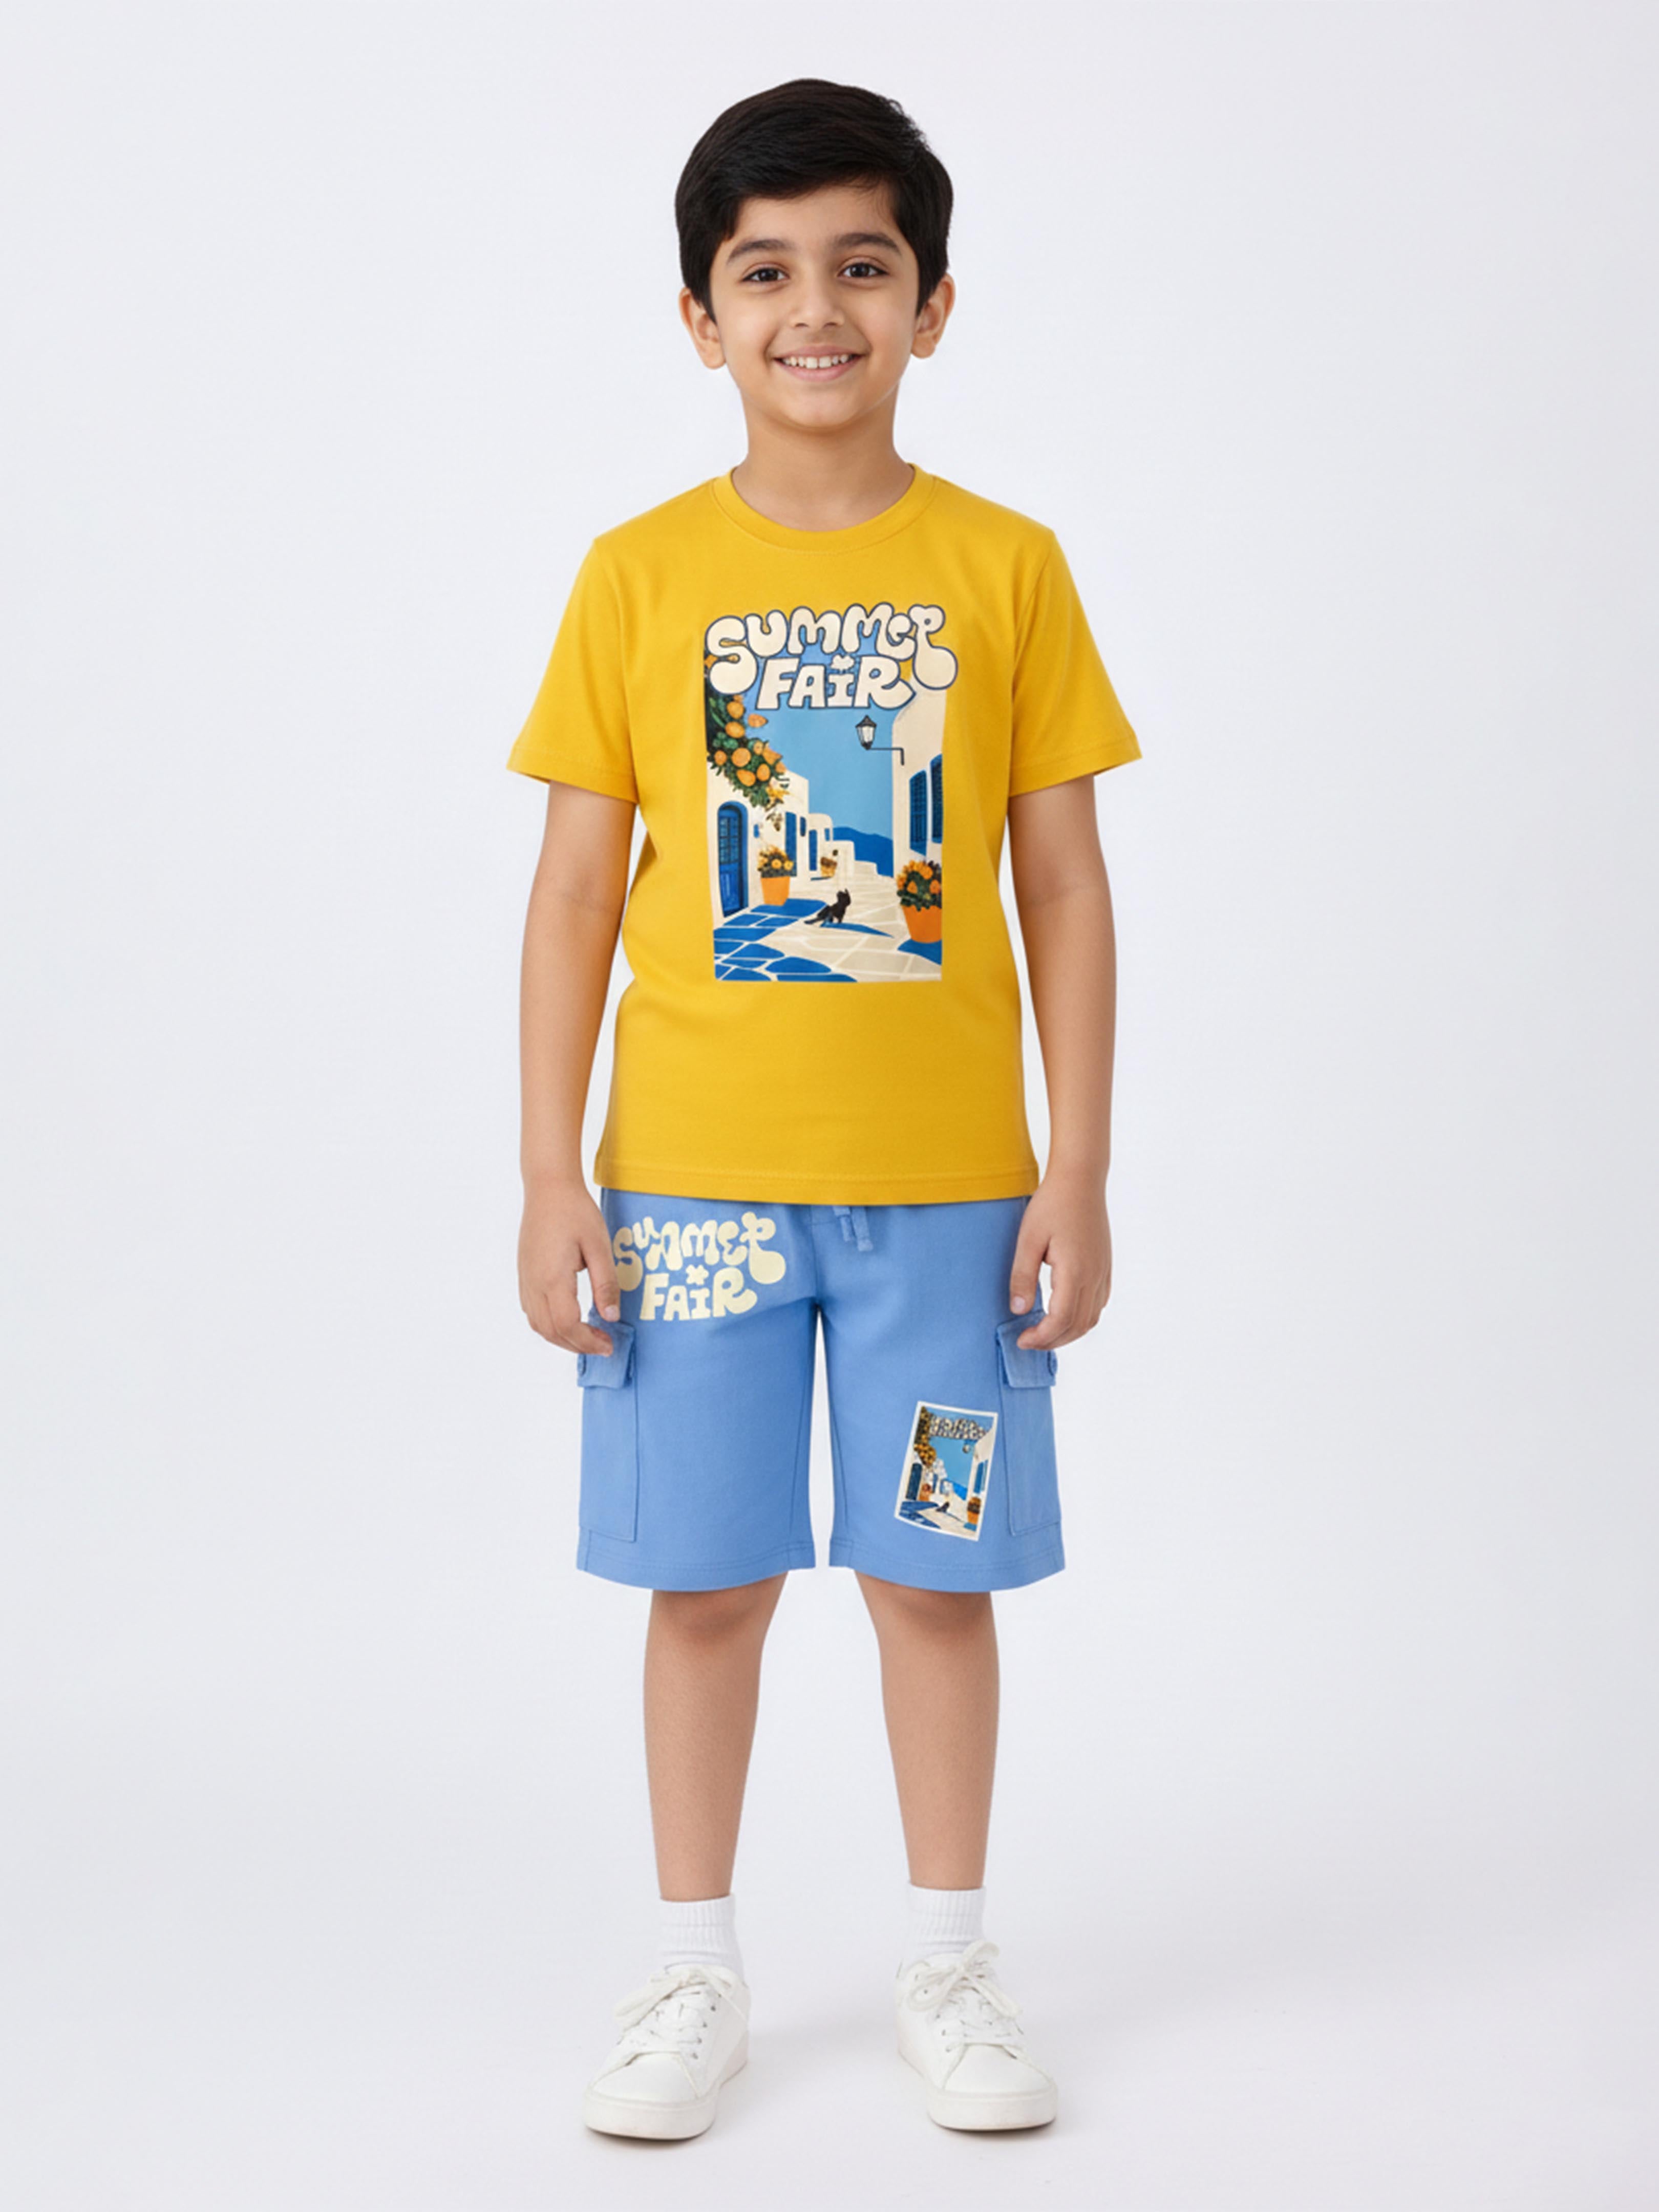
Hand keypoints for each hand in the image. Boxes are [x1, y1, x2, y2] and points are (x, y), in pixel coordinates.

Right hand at [517, 1179, 622, 1355]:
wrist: (548, 1188)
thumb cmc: (575, 1211)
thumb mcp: (599, 1246)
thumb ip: (606, 1284)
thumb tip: (611, 1317)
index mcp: (553, 1278)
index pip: (568, 1325)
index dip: (588, 1341)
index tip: (609, 1344)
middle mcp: (534, 1284)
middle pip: (551, 1331)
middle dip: (577, 1346)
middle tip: (602, 1345)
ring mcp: (526, 1280)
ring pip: (538, 1325)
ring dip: (562, 1338)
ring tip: (587, 1337)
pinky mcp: (524, 1274)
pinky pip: (532, 1311)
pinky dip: (549, 1325)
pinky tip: (567, 1320)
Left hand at [1007, 1170, 1112, 1350]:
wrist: (1080, 1181)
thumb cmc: (1052, 1205)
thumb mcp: (1028, 1239)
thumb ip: (1022, 1276)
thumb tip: (1018, 1310)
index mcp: (1075, 1272)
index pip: (1061, 1320)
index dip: (1041, 1337)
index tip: (1021, 1339)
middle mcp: (1094, 1276)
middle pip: (1078, 1326)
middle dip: (1053, 1340)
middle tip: (1028, 1340)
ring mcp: (1103, 1272)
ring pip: (1091, 1319)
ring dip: (1068, 1332)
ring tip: (1044, 1332)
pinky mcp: (1105, 1267)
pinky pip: (1098, 1304)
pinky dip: (1081, 1318)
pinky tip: (1063, 1314)